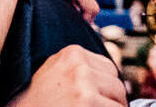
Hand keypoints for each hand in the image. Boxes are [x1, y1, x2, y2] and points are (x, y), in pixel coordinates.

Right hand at [7, 46, 125, 105]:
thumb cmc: (35, 101)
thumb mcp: (54, 74)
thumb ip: (79, 69)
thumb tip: (110, 77)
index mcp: (72, 53)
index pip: (109, 68)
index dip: (105, 89)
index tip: (94, 99)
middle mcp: (78, 65)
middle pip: (117, 85)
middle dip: (110, 102)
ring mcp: (83, 84)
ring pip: (120, 102)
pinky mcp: (87, 102)